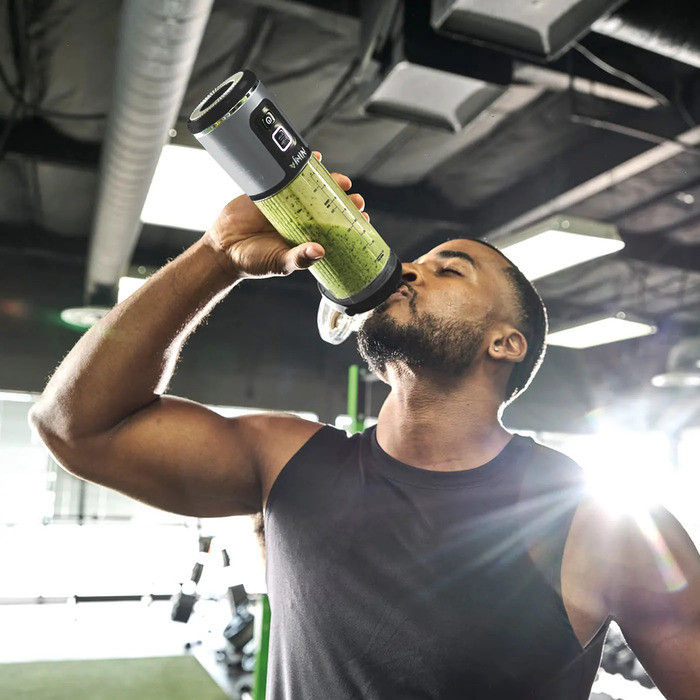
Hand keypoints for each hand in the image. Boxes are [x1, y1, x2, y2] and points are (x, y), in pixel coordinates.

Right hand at [203, 152, 368, 278]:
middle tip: (355, 199)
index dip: (350, 222)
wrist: (223, 249)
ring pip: (312, 186)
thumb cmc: (254, 261)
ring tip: (341, 179)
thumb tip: (320, 251)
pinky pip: (287, 173)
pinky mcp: (269, 189)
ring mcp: (286, 202)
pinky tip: (315, 158)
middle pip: (328, 204)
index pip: (335, 228)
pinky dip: (301, 164)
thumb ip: (299, 258)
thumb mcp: (279, 262)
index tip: (363, 219)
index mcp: (307, 236)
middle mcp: (300, 218)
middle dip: (344, 200)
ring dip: (329, 180)